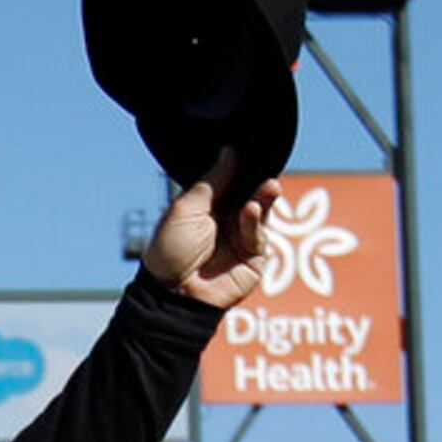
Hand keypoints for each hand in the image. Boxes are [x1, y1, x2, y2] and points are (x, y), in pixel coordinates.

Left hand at [141, 148, 277, 309]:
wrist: (173, 293)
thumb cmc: (171, 249)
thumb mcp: (187, 208)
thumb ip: (213, 181)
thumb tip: (230, 151)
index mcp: (206, 207)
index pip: (230, 181)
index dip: (239, 167)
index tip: (250, 148)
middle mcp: (225, 221)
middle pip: (248, 194)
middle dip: (257, 181)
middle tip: (267, 164)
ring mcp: (241, 239)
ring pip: (260, 212)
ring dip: (264, 197)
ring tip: (270, 185)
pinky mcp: (254, 258)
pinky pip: (260, 235)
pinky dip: (256, 221)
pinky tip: (251, 210)